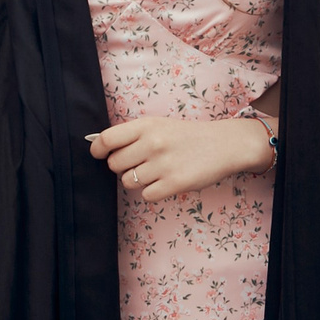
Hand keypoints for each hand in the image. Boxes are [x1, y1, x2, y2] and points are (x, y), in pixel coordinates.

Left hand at [89, 116, 271, 200]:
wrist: (222, 145)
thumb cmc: (185, 136)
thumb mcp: (158, 125)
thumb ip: (131, 135)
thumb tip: (98, 145)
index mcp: (146, 125)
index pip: (107, 139)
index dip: (97, 149)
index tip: (99, 154)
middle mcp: (152, 143)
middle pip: (114, 164)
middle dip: (121, 167)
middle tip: (136, 163)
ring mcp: (163, 164)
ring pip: (128, 181)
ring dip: (137, 180)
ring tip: (154, 172)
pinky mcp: (174, 183)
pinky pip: (146, 195)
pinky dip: (152, 192)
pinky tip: (164, 181)